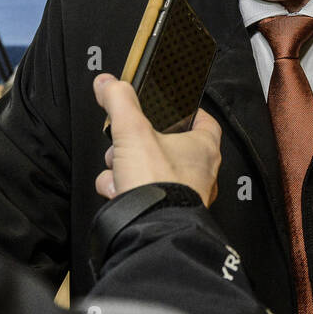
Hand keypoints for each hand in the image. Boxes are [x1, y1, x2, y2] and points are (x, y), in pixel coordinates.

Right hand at [93, 73, 221, 206]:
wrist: (151, 229)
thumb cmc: (157, 184)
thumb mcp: (133, 130)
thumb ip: (119, 101)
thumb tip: (108, 84)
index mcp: (203, 148)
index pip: (203, 120)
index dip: (186, 111)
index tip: (170, 108)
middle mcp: (200, 173)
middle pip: (165, 146)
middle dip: (137, 145)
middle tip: (126, 144)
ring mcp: (184, 196)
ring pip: (150, 171)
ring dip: (127, 169)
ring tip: (120, 172)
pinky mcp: (166, 213)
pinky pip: (142, 195)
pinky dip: (124, 192)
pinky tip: (118, 192)